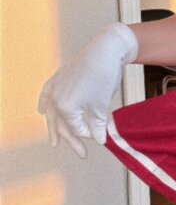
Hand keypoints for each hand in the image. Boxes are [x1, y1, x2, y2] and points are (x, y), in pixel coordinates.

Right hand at [37, 23, 138, 156]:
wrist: (105, 49)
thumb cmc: (104, 77)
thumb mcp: (102, 106)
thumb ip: (98, 126)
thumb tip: (100, 140)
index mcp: (66, 107)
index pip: (77, 128)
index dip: (90, 134)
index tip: (103, 133)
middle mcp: (56, 98)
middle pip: (63, 124)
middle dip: (73, 140)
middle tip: (83, 155)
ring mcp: (56, 86)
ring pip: (53, 111)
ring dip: (54, 127)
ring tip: (54, 142)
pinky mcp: (59, 77)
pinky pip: (47, 93)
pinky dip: (44, 102)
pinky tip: (41, 110)